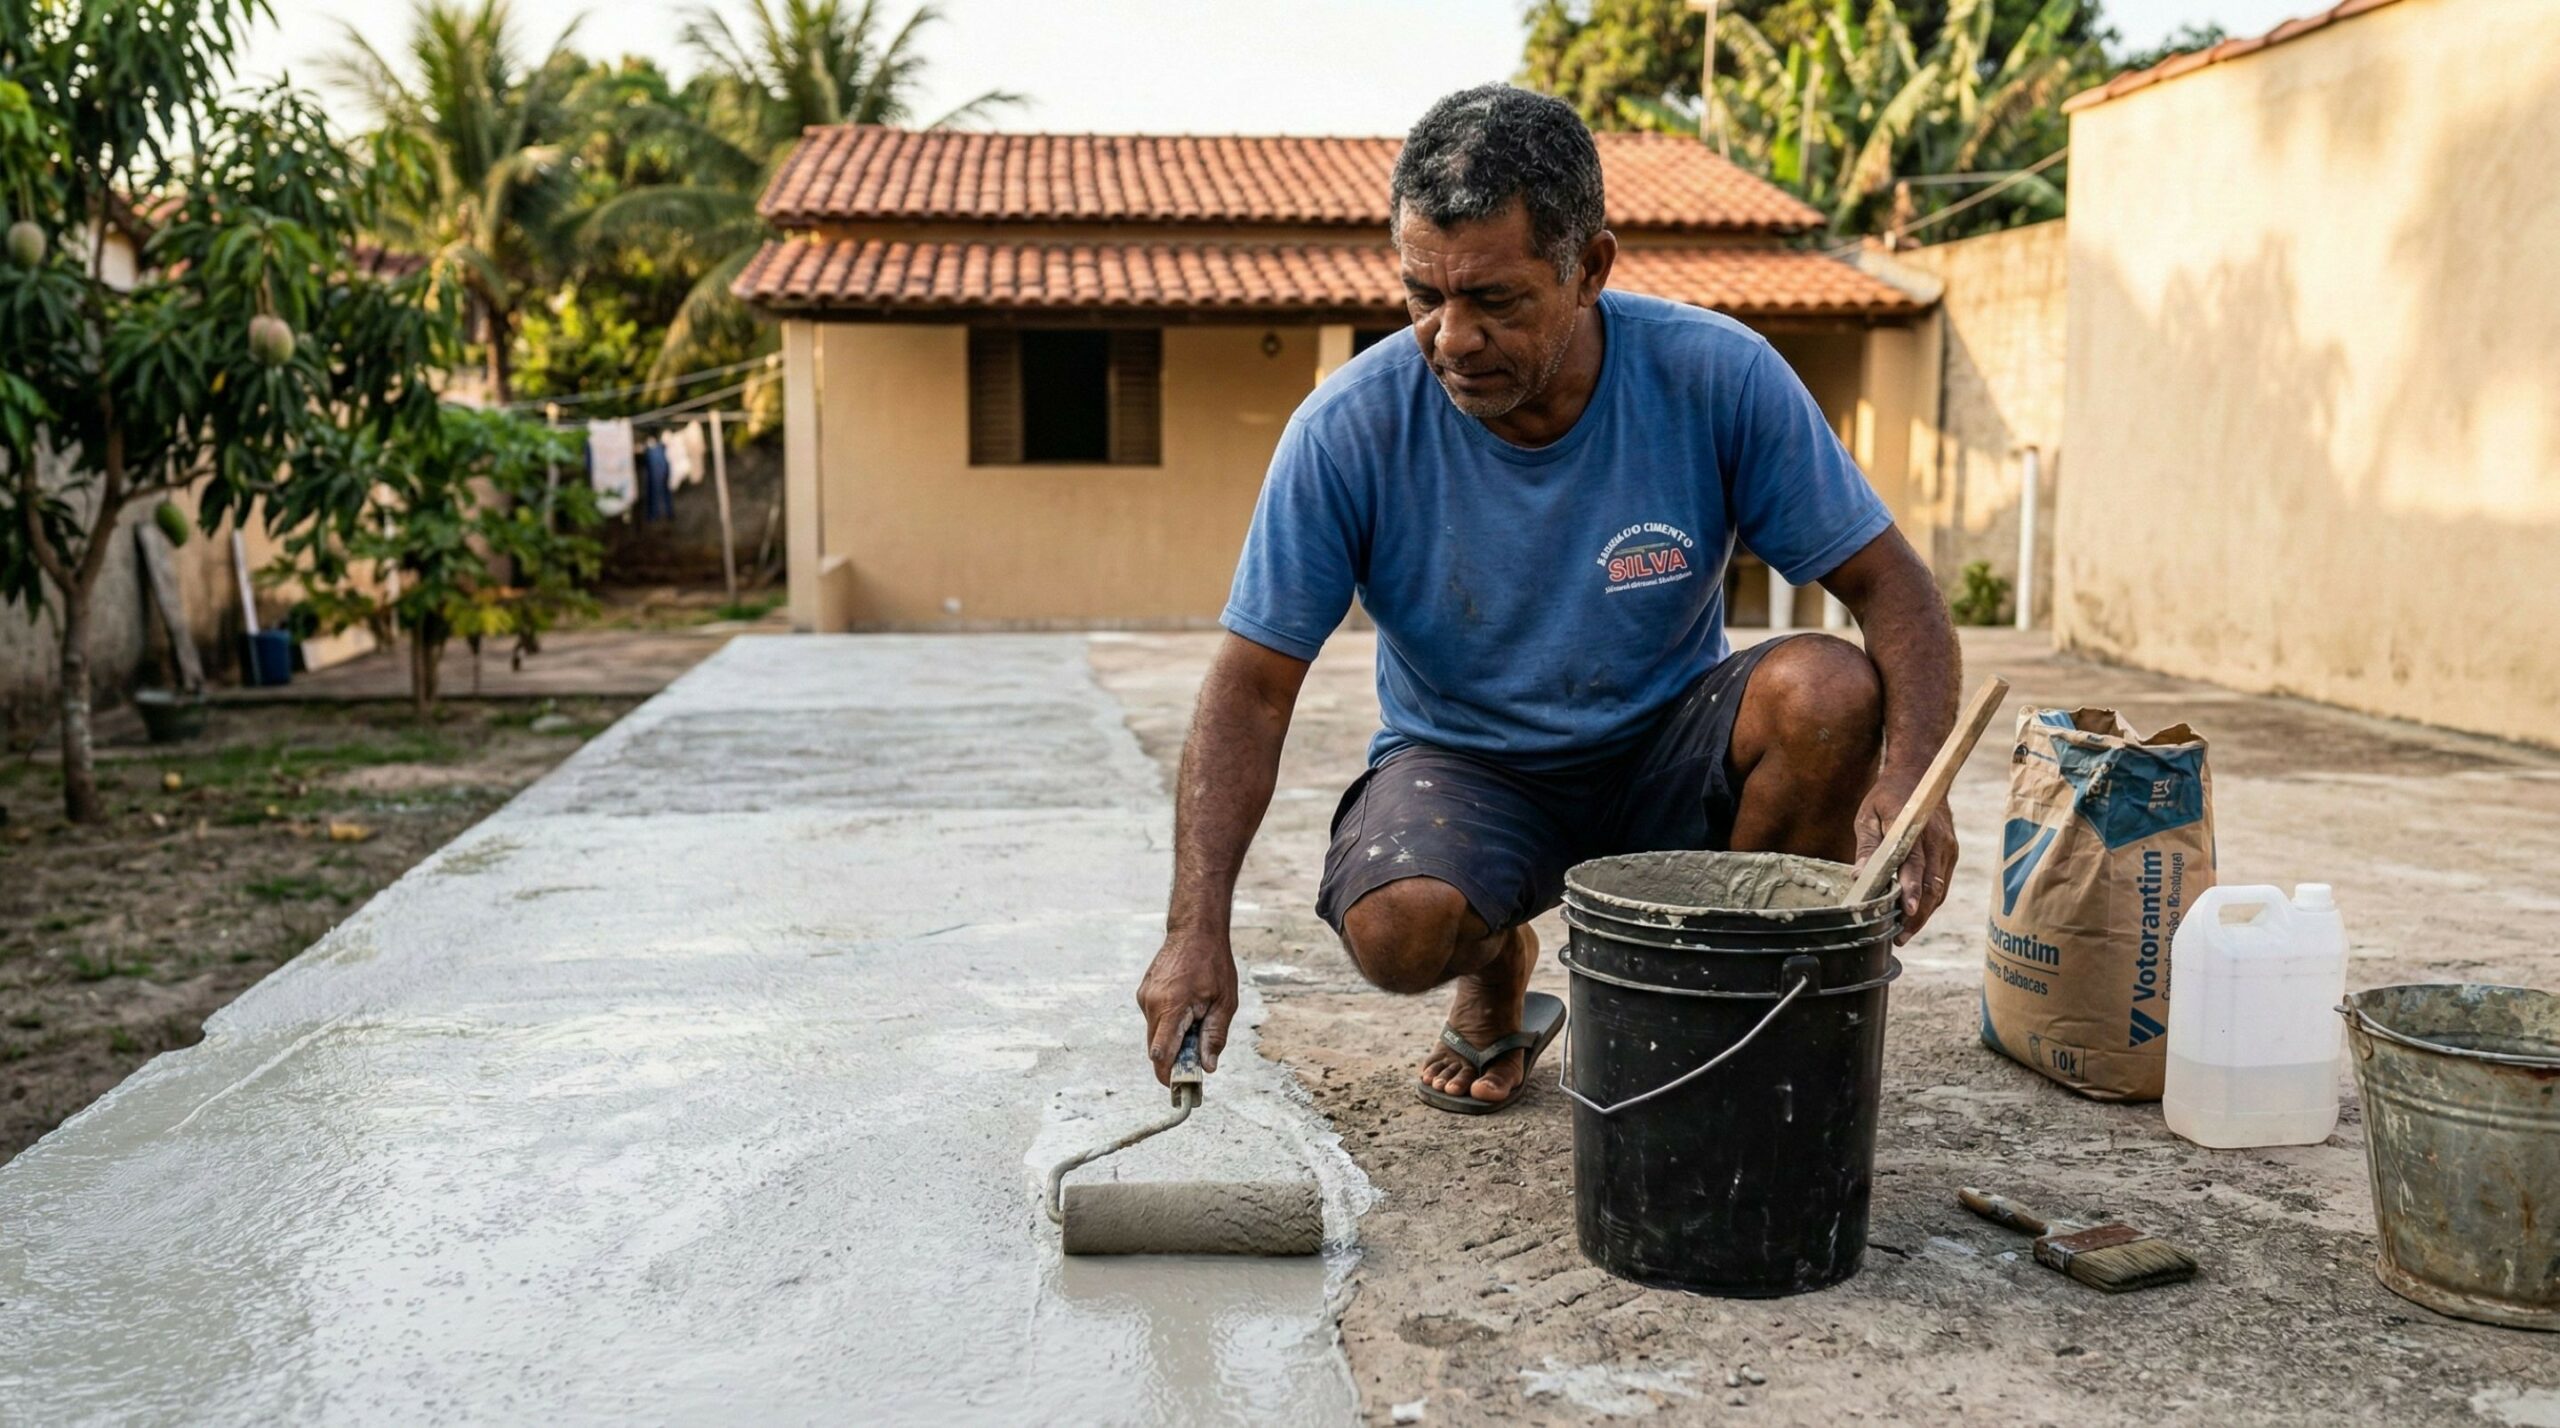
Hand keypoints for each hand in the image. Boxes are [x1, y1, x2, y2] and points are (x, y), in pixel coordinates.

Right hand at [1135, 927, 1238, 1084]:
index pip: (1161, 1053)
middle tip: (1195, 1066)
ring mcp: (1144, 997)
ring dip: (1172, 1040)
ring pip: (1155, 1034)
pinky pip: (1155, 1019)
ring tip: (1196, 1025)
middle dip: (1173, 1062)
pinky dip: (1168, 1025)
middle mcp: (1151, 1004)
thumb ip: (1214, 1036)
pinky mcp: (1144, 993)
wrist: (1194, 930)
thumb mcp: (1224, 1002)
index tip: (1179, 1087)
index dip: (1168, 1075)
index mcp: (1172, 1007)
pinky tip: (1187, 1009)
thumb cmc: (1213, 964)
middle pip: (1156, 1048)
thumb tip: (1207, 1067)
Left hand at [1853, 775, 1957, 945]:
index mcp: (1913, 827)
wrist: (1920, 773)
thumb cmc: (1887, 796)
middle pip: (1931, 884)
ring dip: (1924, 913)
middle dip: (1917, 914)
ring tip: (1904, 934)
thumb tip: (1858, 877)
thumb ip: (1867, 847)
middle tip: (1900, 937)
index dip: (1912, 889)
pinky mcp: (1951, 852)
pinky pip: (1942, 883)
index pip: (1915, 863)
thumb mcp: (1868, 816)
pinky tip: (1915, 916)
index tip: (1907, 911)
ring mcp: (1948, 846)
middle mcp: (1936, 839)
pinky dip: (1930, 901)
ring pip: (1939, 888)